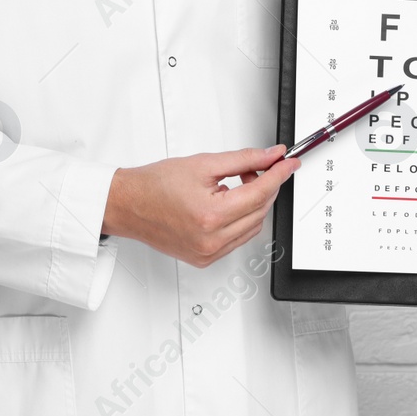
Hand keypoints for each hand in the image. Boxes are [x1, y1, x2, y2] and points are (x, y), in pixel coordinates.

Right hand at [101, 145, 296, 267]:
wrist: (127, 205)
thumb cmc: (154, 185)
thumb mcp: (202, 164)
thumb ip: (242, 160)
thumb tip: (270, 156)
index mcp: (211, 215)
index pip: (260, 193)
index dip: (278, 174)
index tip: (288, 162)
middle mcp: (212, 240)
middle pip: (260, 211)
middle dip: (266, 186)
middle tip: (260, 165)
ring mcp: (209, 253)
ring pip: (253, 227)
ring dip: (254, 203)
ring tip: (239, 183)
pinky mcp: (205, 259)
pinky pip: (238, 239)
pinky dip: (241, 219)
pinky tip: (230, 202)